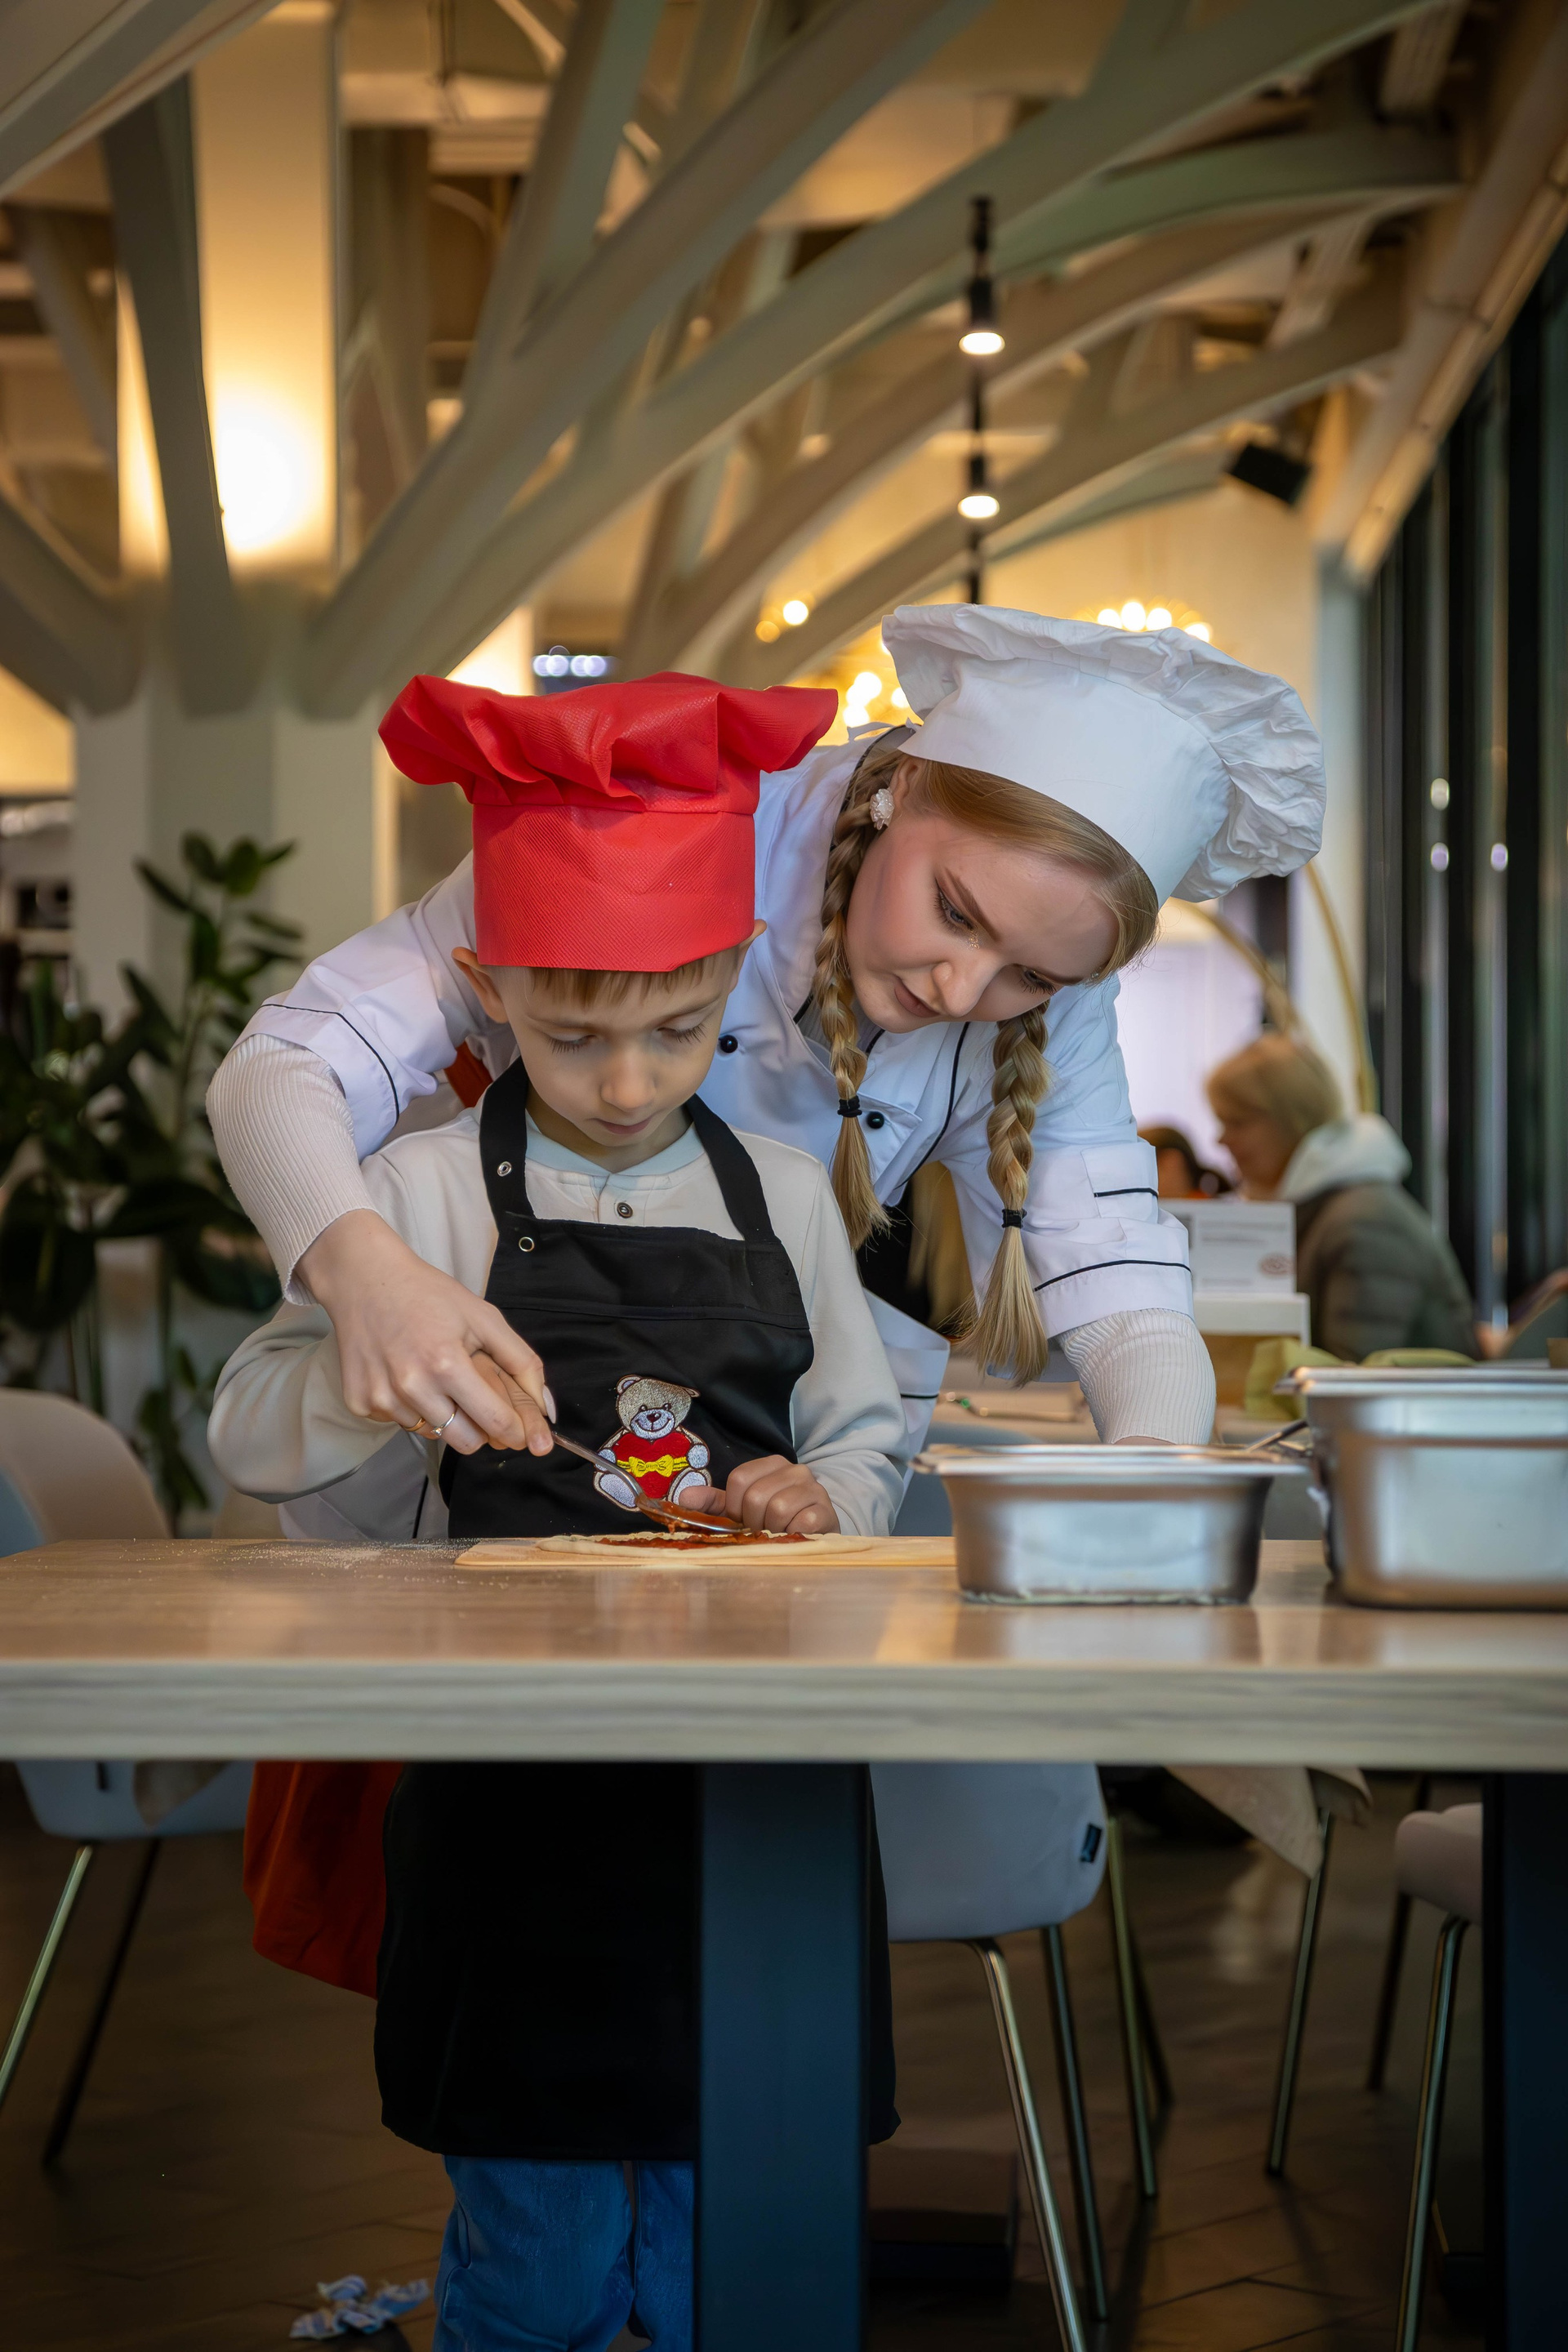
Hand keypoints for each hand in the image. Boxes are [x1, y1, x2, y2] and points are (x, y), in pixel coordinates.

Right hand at [299, 1210, 554, 1456]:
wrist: (364, 1279)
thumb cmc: (429, 1295)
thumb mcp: (484, 1317)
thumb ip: (521, 1361)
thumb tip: (546, 1408)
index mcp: (447, 1364)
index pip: (494, 1422)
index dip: (516, 1432)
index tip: (523, 1434)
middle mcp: (412, 1387)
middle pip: (464, 1441)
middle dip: (480, 1429)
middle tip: (475, 1401)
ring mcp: (381, 1398)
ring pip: (431, 1433)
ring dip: (441, 1414)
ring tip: (432, 1376)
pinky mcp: (359, 1403)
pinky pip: (400, 1423)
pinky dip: (410, 1408)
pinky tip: (403, 1374)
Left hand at [682, 1455, 839, 1534]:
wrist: (817, 1534)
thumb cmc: (775, 1522)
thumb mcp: (742, 1510)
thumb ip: (713, 1504)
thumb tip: (683, 1498)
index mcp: (772, 1464)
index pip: (739, 1478)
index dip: (734, 1506)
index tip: (742, 1519)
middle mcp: (796, 1470)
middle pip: (756, 1496)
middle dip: (753, 1522)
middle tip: (762, 1530)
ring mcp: (814, 1489)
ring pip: (777, 1509)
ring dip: (772, 1531)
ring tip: (778, 1534)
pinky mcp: (826, 1511)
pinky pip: (800, 1524)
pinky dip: (791, 1536)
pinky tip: (795, 1537)